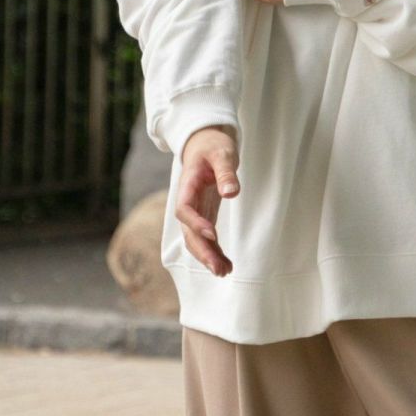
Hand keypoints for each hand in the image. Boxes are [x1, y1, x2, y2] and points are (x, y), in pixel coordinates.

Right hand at [175, 125, 239, 277]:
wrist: (205, 143)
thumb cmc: (213, 145)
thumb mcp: (222, 153)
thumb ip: (226, 172)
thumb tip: (231, 193)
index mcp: (188, 185)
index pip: (184, 209)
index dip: (195, 223)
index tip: (212, 235)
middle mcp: (188, 202)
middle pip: (188, 232)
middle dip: (202, 251)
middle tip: (219, 269)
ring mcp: (195, 211)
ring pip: (195, 239)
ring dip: (208, 257)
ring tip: (225, 272)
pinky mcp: (204, 216)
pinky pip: (206, 239)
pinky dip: (214, 252)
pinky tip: (227, 265)